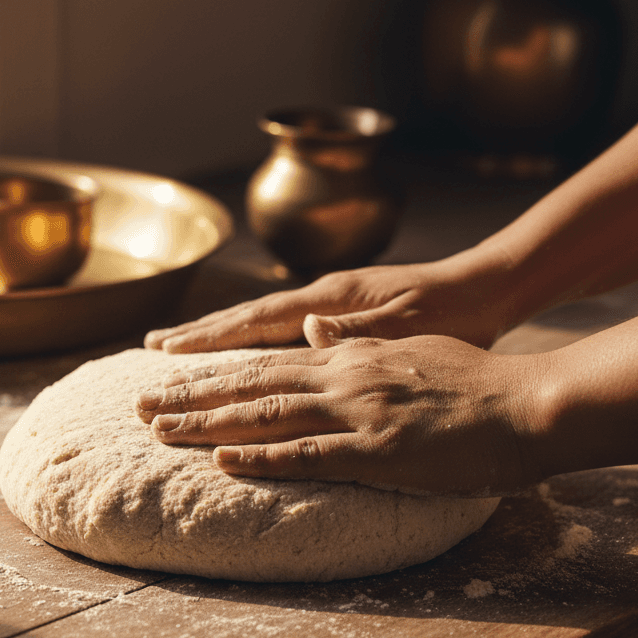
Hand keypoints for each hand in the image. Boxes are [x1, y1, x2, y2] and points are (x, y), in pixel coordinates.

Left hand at [135, 337, 541, 495]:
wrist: (526, 402)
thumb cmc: (474, 380)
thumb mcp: (409, 346)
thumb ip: (355, 339)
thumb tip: (311, 327)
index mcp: (349, 355)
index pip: (264, 360)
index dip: (213, 370)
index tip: (170, 376)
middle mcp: (342, 376)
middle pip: (250, 384)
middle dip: (190, 394)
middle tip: (139, 404)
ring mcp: (357, 411)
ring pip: (266, 415)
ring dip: (208, 423)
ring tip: (158, 429)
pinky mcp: (376, 451)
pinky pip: (307, 454)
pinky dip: (262, 456)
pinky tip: (221, 459)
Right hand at [144, 254, 515, 353]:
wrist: (488, 285)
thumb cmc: (456, 311)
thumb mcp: (415, 326)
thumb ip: (361, 330)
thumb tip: (307, 328)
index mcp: (333, 302)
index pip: (258, 321)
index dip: (211, 339)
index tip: (166, 352)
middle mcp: (322, 298)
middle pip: (246, 318)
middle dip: (197, 336)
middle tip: (149, 351)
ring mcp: (329, 301)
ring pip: (258, 320)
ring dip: (215, 335)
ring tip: (175, 348)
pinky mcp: (341, 310)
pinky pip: (279, 326)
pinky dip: (247, 337)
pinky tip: (237, 347)